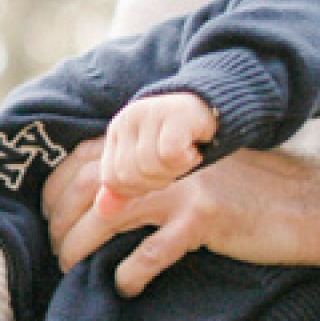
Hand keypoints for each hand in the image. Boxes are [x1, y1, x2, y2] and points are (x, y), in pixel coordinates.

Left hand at [42, 144, 319, 289]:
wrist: (314, 204)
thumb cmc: (254, 192)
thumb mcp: (200, 170)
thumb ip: (157, 173)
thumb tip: (101, 196)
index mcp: (161, 145)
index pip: (86, 157)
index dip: (57, 188)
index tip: (48, 216)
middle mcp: (167, 159)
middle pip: (88, 185)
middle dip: (60, 220)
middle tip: (55, 250)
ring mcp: (184, 186)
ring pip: (107, 215)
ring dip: (80, 246)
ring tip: (71, 269)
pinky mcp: (204, 219)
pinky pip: (149, 252)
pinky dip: (130, 274)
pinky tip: (127, 287)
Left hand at [96, 88, 216, 209]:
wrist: (216, 109)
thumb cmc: (180, 142)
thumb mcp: (147, 164)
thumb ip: (125, 187)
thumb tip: (104, 211)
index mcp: (117, 130)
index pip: (110, 179)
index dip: (136, 190)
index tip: (157, 178)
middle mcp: (128, 118)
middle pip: (128, 175)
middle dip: (155, 183)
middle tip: (174, 167)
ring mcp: (151, 112)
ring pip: (149, 166)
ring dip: (173, 171)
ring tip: (185, 158)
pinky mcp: (177, 113)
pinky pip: (171, 154)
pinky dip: (186, 161)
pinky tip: (194, 151)